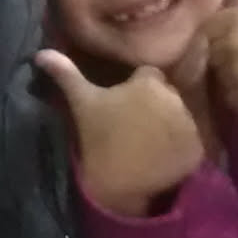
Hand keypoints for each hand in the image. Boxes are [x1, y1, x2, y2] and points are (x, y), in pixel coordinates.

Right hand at [35, 49, 203, 216]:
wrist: (116, 184)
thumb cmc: (97, 138)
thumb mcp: (81, 102)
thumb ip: (66, 73)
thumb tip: (41, 53)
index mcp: (148, 82)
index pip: (148, 76)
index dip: (136, 88)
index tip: (123, 105)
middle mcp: (174, 98)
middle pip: (167, 95)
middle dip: (155, 105)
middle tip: (134, 125)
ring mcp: (188, 125)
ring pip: (180, 117)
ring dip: (168, 125)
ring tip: (148, 143)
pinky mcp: (196, 150)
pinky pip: (191, 142)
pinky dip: (180, 149)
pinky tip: (161, 158)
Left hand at [199, 0, 237, 120]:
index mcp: (234, 18)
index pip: (206, 28)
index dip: (216, 35)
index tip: (233, 39)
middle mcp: (229, 45)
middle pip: (205, 52)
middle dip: (218, 56)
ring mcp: (233, 73)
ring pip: (214, 77)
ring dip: (225, 78)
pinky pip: (226, 99)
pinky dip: (236, 98)